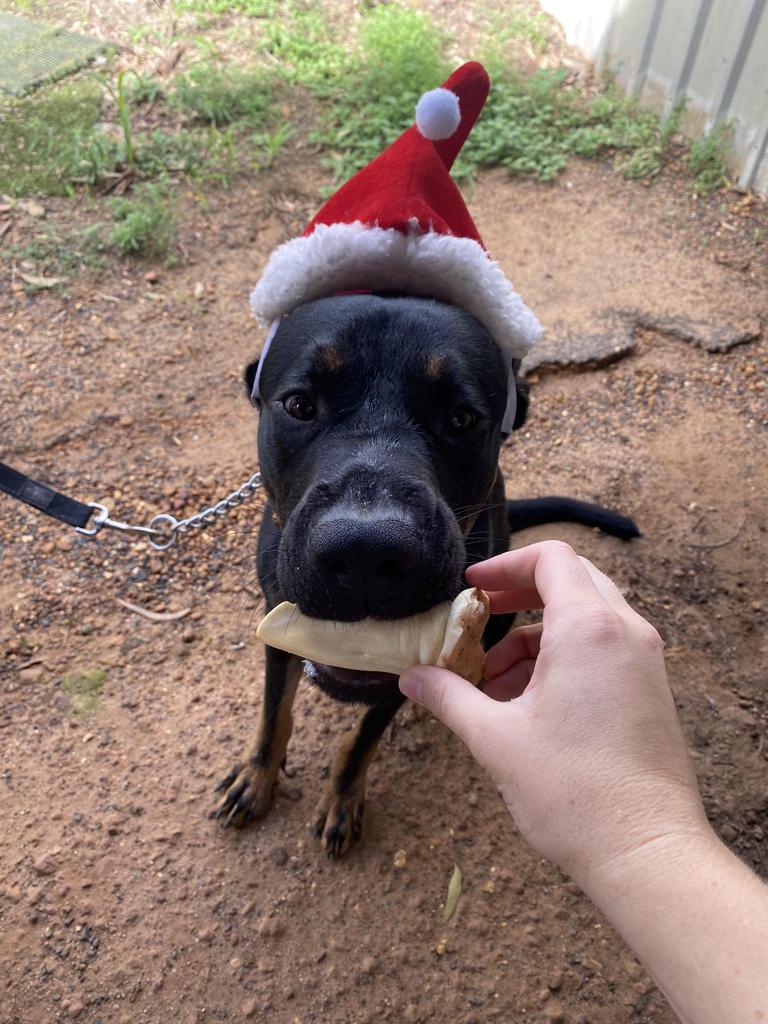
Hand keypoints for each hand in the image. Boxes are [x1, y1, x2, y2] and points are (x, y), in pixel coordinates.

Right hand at [399, 541, 711, 892]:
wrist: (646, 852)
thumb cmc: (574, 793)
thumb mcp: (495, 739)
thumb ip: (449, 697)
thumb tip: (410, 678)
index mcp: (589, 629)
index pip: (551, 559)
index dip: (505, 564)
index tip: (471, 587)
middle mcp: (625, 632)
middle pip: (571, 581)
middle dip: (518, 595)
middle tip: (478, 619)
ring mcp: (644, 661)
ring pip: (586, 618)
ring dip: (536, 635)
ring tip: (492, 682)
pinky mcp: (650, 690)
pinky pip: (603, 649)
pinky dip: (563, 658)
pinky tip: (526, 703)